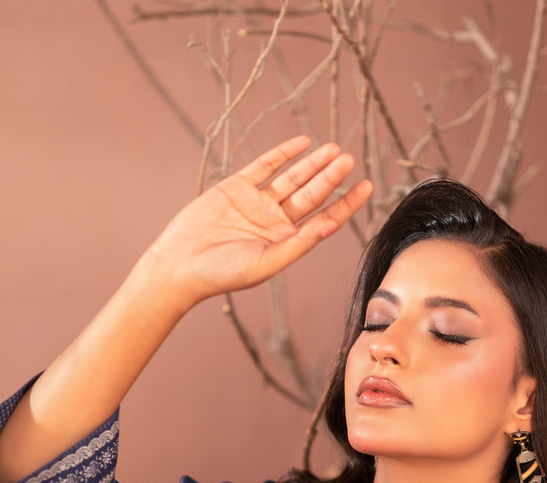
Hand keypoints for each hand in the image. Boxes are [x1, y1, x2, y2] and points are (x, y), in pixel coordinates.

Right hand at [147, 135, 372, 309]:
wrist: (180, 266)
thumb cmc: (222, 274)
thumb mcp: (266, 262)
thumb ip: (298, 244)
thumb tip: (330, 228)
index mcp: (286, 242)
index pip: (324, 219)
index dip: (346, 203)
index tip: (367, 187)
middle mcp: (275, 222)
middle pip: (311, 195)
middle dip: (331, 177)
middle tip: (349, 160)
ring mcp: (256, 203)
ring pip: (292, 178)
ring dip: (312, 164)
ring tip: (334, 150)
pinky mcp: (235, 187)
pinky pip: (263, 167)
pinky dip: (281, 154)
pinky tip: (302, 143)